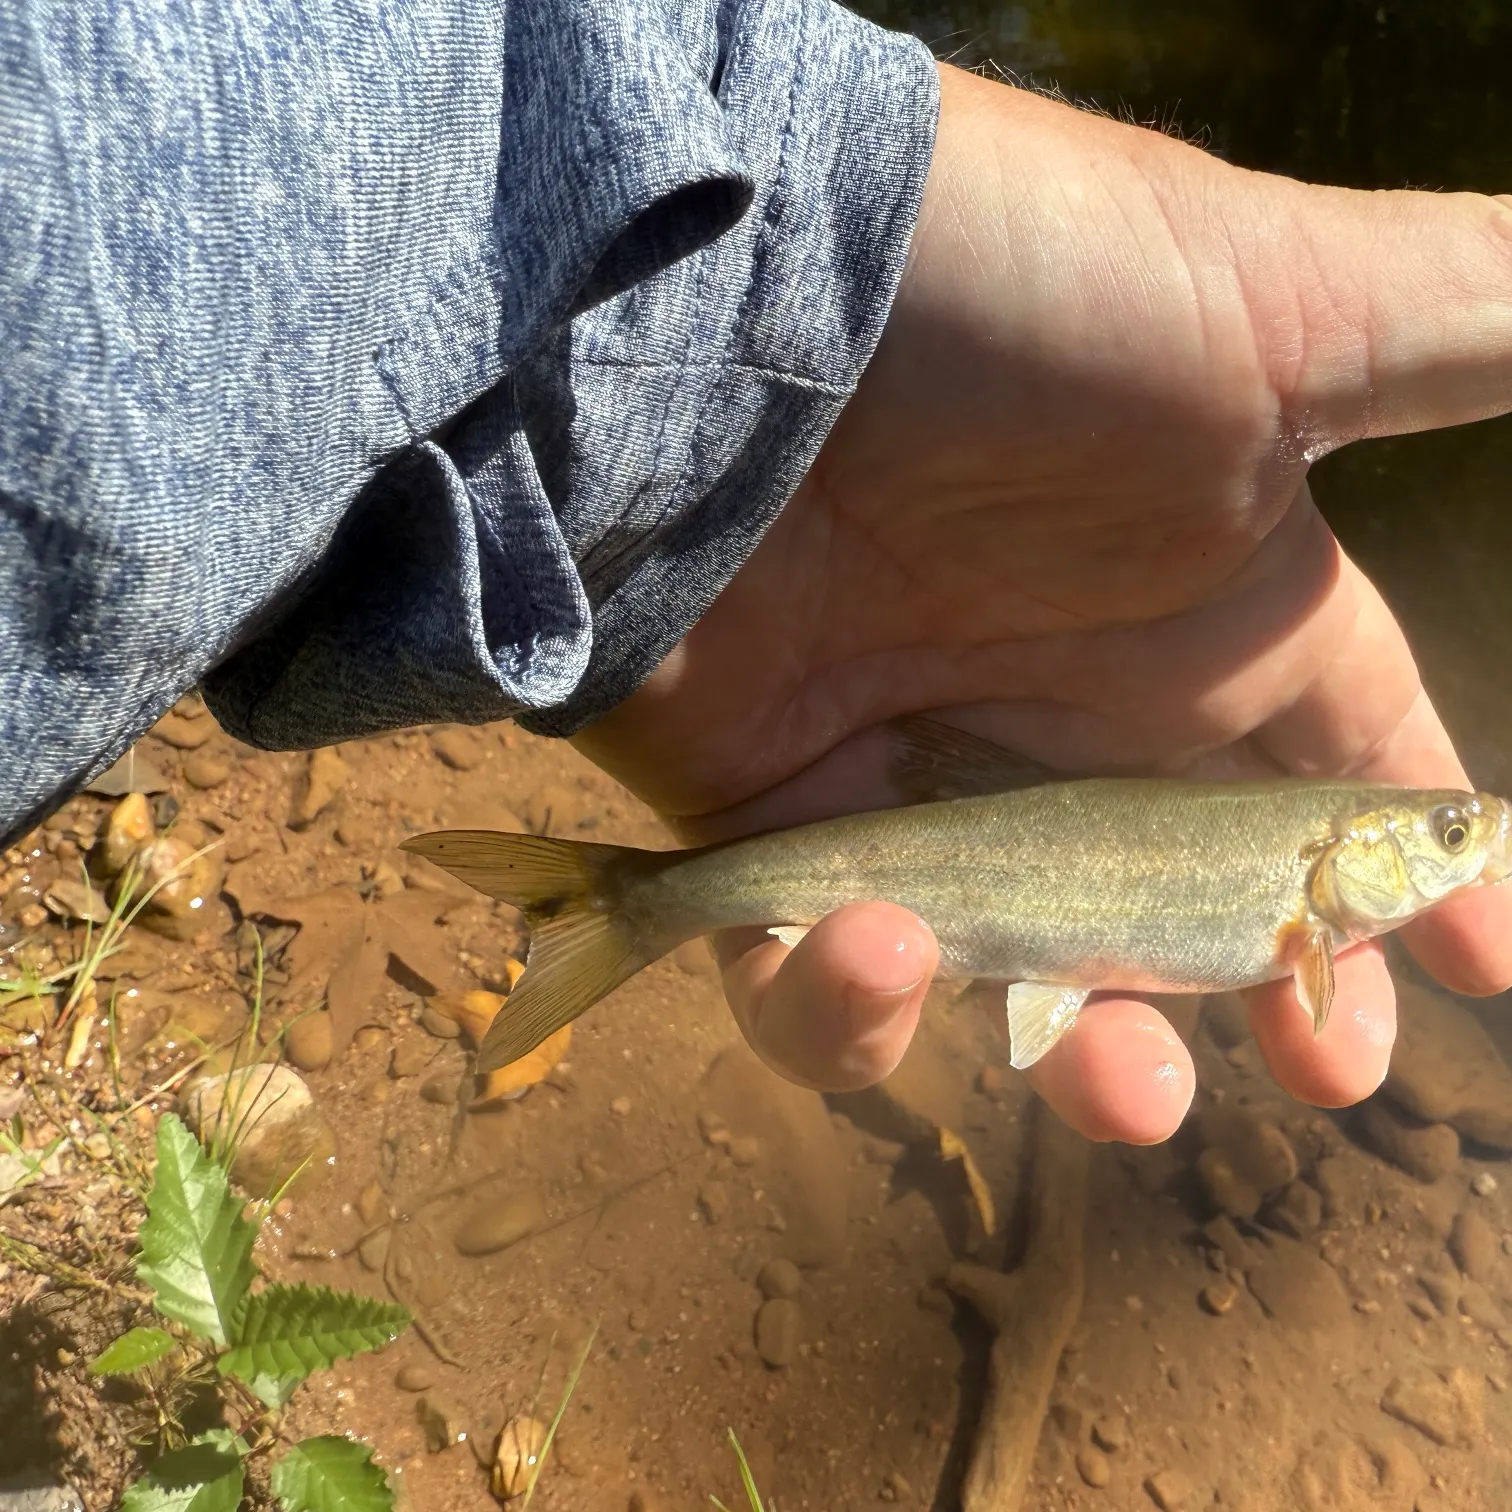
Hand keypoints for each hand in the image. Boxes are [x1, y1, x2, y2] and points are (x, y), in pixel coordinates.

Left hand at [573, 63, 1511, 1142]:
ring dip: (1078, 1053)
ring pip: (1005, 982)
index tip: (1481, 964)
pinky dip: (841, 1002)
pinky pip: (801, 972)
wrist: (729, 320)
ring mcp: (907, 780)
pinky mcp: (759, 827)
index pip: (1341, 768)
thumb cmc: (1007, 307)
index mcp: (1203, 620)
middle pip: (1185, 912)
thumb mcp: (1272, 304)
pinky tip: (877, 947)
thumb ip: (1454, 326)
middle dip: (1264, 1003)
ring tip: (1118, 1078)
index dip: (1410, 874)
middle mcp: (1060, 712)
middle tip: (1322, 1067)